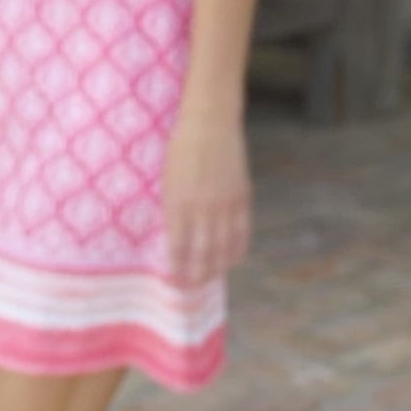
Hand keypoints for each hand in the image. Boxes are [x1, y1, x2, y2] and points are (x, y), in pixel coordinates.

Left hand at [162, 114, 252, 284]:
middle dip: (196, 276)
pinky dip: (236, 250)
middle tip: (192, 287)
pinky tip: (232, 260)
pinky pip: (241, 233)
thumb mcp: (169, 180)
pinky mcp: (241, 198)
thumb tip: (177, 239)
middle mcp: (201, 209)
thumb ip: (174, 210)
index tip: (175, 281)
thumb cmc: (181, 149)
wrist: (210, 123)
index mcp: (178, 204)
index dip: (177, 268)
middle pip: (202, 255)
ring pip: (223, 249)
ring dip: (216, 268)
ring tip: (210, 277)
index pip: (178, 248)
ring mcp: (224, 205)